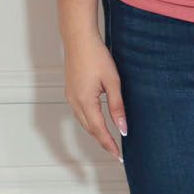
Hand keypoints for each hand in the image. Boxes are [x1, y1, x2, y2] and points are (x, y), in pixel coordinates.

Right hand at [63, 31, 126, 159]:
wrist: (79, 38)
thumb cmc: (96, 56)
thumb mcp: (112, 81)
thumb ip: (117, 106)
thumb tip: (123, 128)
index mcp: (85, 101)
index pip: (99, 130)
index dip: (109, 144)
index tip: (118, 156)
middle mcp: (75, 101)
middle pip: (90, 129)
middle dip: (103, 141)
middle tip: (116, 152)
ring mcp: (70, 96)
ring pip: (84, 121)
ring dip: (96, 132)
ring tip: (109, 140)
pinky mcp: (71, 91)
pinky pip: (80, 112)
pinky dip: (90, 121)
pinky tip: (98, 121)